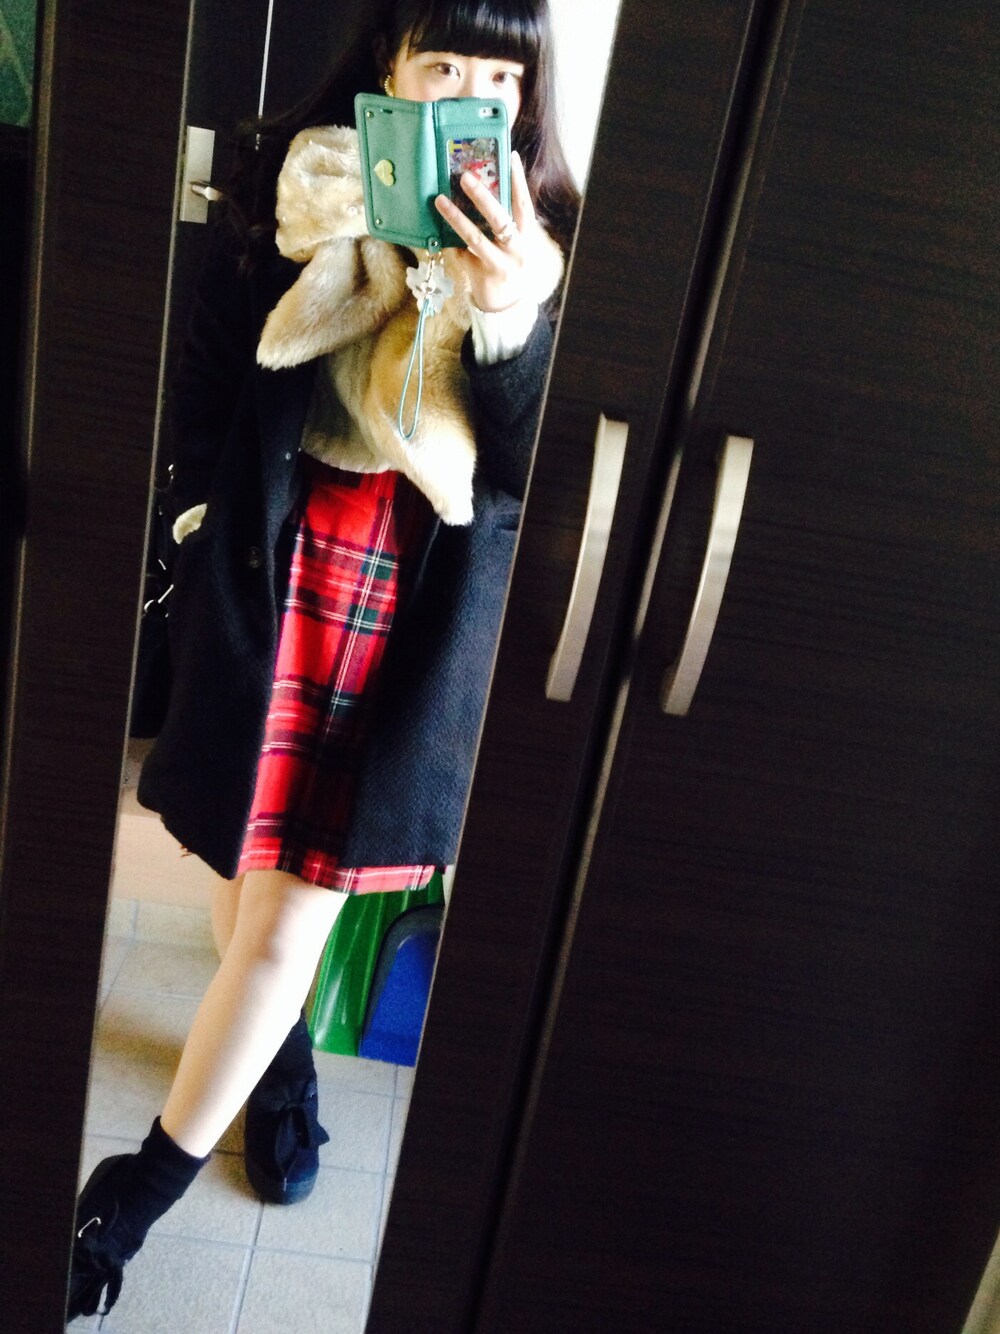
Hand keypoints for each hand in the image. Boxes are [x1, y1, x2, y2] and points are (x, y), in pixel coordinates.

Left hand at [433, 151, 541, 312]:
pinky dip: (451, 242)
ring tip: (440, 200)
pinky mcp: (483, 276)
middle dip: (482, 197)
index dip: (518, 181)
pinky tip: (438, 230)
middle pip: (500, 219)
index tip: (510, 156)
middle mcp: (517, 249)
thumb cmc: (507, 266)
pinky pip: (462, 254)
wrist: (508, 306)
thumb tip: (478, 193)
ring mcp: (500, 264)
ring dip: (456, 217)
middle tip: (465, 176)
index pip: (523, 204)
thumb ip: (502, 224)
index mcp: (526, 236)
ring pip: (476, 238)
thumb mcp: (513, 245)